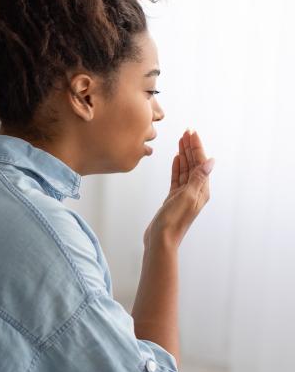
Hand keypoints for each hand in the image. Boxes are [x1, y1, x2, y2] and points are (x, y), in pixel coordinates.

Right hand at [143, 130, 213, 249]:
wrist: (161, 239)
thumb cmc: (173, 221)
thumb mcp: (186, 197)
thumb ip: (197, 178)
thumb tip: (210, 161)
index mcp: (202, 190)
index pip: (200, 163)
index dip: (196, 146)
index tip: (192, 132)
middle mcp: (196, 191)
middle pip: (194, 164)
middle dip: (191, 147)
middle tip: (187, 131)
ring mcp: (185, 194)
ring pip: (186, 169)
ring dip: (184, 154)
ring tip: (181, 140)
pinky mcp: (174, 198)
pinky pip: (178, 178)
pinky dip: (177, 167)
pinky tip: (176, 159)